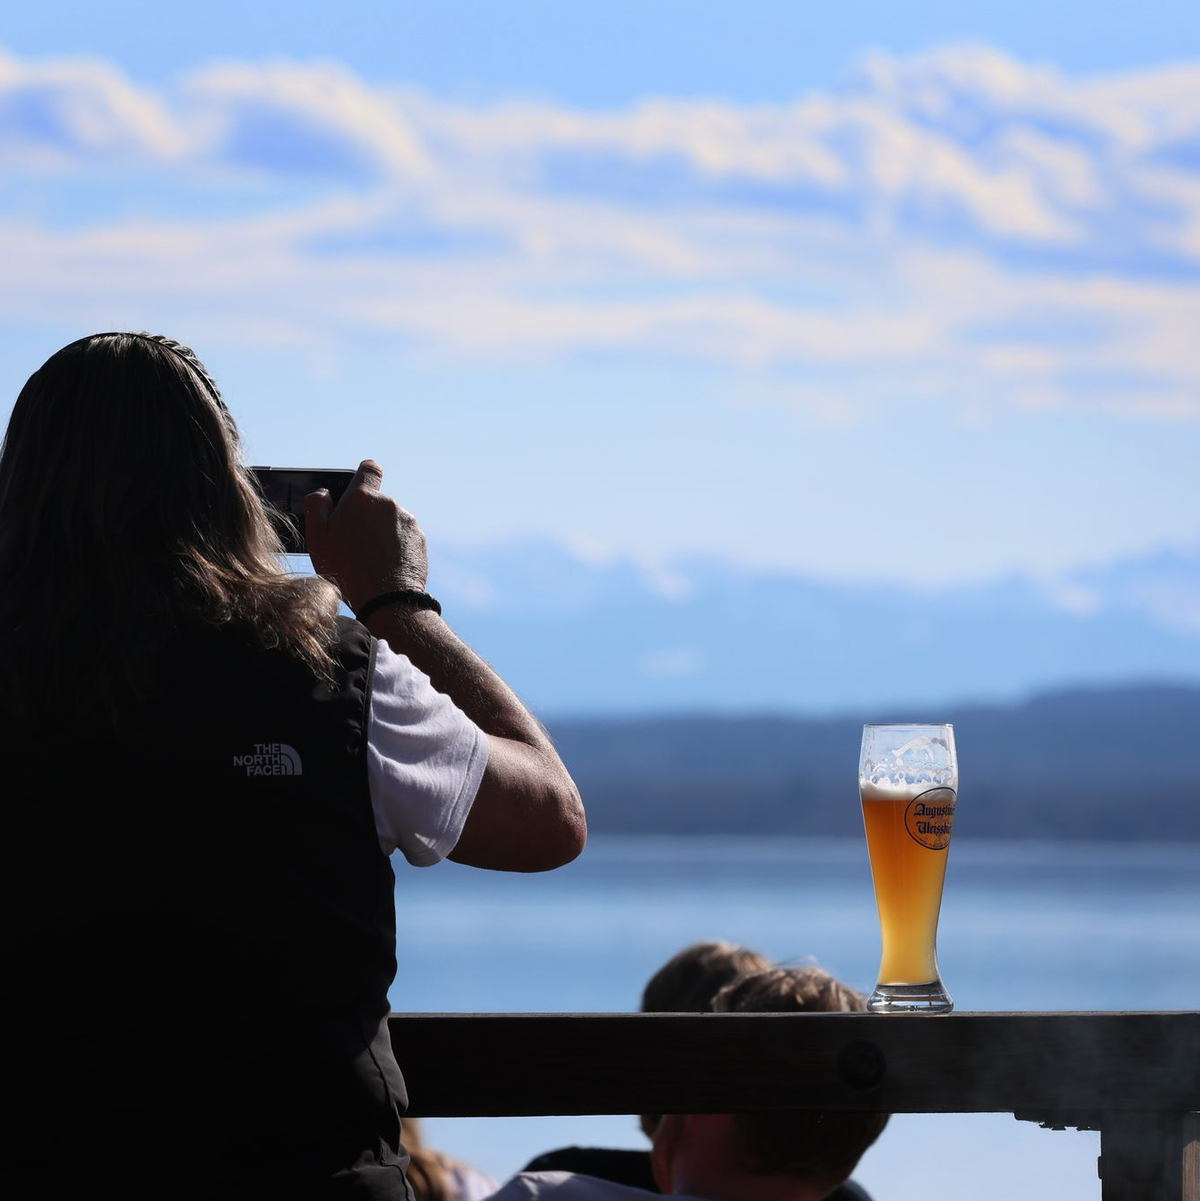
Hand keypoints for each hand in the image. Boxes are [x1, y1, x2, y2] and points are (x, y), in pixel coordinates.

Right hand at [304, 459, 427, 610]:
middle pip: (376, 502)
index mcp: (363, 498)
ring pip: (389, 521)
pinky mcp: (420, 540)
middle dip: (365, 516)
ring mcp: (408, 522)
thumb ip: (316, 507)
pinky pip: (403, 537)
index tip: (357, 490)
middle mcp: (389, 504)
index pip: (369, 469)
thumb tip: (324, 493)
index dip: (363, 477)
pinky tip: (384, 565)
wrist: (387, 601)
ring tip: (368, 558)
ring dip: (380, 532)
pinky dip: (394, 546)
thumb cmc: (347, 570)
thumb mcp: (318, 539)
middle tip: (352, 542)